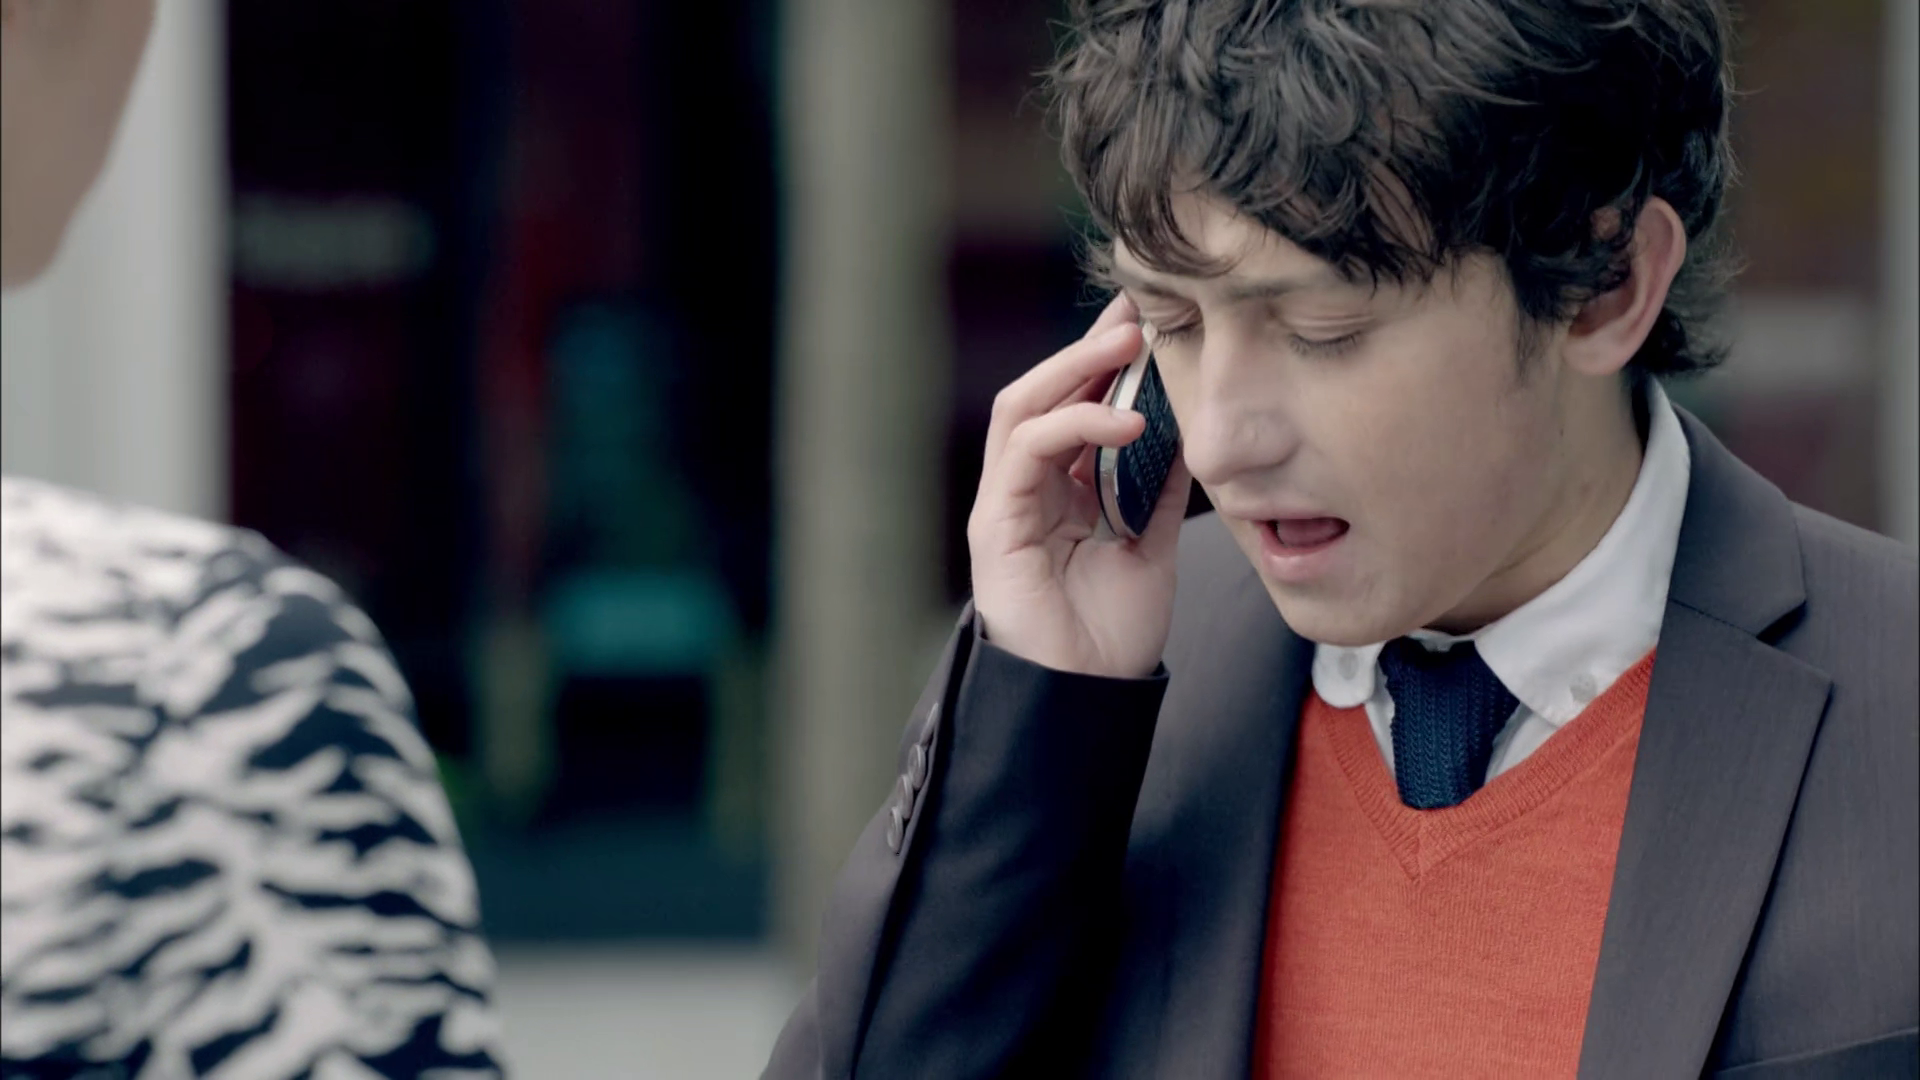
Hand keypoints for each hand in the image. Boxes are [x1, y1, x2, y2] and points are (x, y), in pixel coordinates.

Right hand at [967, 295, 1191, 678]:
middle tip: (1137, 314)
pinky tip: (1126, 421)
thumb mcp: (1153, 545)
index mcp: (1057, 492)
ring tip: (1127, 345)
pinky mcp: (994, 523)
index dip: (1104, 361)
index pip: (1072, 406)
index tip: (1147, 321)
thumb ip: (1162, 490)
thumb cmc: (1111, 634)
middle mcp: (1024, 489)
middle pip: (1043, 394)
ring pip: (1023, 408)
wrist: (1088, 698)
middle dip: (1087, 348)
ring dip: (1074, 368)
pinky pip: (1025, 451)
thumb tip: (1191, 432)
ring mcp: (1004, 503)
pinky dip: (1073, 423)